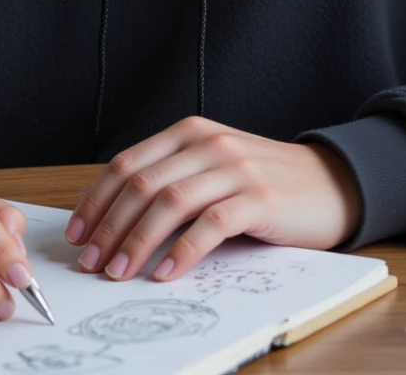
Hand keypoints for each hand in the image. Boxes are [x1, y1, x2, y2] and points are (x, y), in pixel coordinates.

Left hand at [64, 116, 361, 283]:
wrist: (328, 182)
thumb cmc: (261, 182)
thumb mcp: (209, 169)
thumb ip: (167, 179)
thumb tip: (106, 211)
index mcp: (189, 132)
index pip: (128, 164)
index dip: (97, 200)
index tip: (76, 235)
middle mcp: (208, 143)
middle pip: (143, 184)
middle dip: (109, 227)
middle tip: (90, 262)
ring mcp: (234, 168)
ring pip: (170, 202)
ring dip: (137, 241)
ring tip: (119, 273)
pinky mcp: (258, 198)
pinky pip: (211, 224)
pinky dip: (184, 250)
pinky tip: (166, 272)